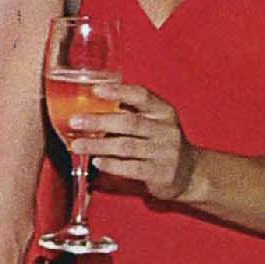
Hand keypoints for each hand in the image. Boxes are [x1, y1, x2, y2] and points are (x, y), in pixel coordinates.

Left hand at [70, 82, 198, 201]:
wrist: (189, 174)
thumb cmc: (161, 144)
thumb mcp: (154, 124)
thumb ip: (130, 114)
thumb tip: (91, 106)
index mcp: (164, 112)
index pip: (141, 95)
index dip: (118, 91)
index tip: (95, 90)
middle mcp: (166, 130)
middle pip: (129, 122)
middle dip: (99, 121)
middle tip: (75, 121)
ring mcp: (165, 152)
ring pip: (126, 146)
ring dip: (98, 145)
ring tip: (77, 145)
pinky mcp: (160, 173)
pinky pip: (131, 167)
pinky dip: (111, 164)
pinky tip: (96, 162)